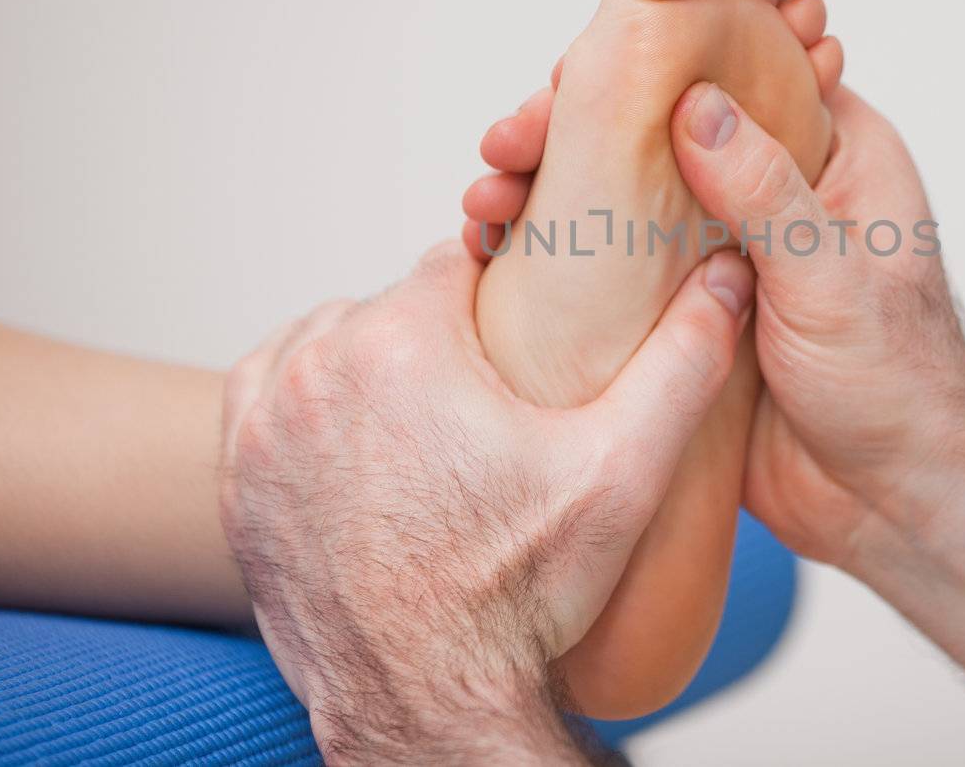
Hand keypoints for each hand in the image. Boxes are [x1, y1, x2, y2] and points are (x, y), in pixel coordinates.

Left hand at [218, 242, 753, 761]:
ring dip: (369, 356)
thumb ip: (682, 361)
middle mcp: (317, 369)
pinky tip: (355, 423)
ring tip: (429, 409)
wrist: (424, 703)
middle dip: (439, 332)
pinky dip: (304, 391)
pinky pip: (265, 388)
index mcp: (402, 344)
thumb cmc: (514, 597)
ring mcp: (265, 425)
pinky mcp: (238, 475)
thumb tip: (727, 277)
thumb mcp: (622, 473)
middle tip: (489, 389)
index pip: (454, 260)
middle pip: (391, 304)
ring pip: (326, 339)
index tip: (524, 321)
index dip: (498, 285)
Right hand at [463, 84, 964, 573]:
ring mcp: (720, 249)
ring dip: (550, 189)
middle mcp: (771, 188)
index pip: (729, 73)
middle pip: (656, 127)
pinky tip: (497, 254)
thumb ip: (765, 191)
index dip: (648, 63)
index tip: (574, 76)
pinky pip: (613, 267)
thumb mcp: (835, 276)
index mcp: (831, 152)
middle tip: (507, 143)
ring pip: (624, 194)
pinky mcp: (684, 310)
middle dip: (573, 129)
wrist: (894, 502)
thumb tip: (693, 104)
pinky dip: (558, 254)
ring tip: (484, 201)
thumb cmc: (901, 383)